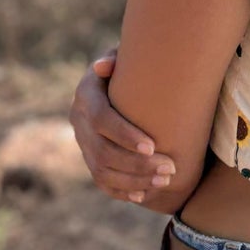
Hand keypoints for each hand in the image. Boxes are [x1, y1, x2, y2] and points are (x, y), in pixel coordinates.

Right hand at [69, 47, 176, 203]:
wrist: (119, 79)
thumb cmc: (133, 65)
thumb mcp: (128, 55)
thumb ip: (120, 57)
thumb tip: (105, 66)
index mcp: (86, 94)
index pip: (101, 120)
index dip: (124, 135)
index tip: (153, 145)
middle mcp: (79, 120)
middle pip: (103, 152)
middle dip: (137, 164)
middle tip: (170, 168)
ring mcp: (83, 142)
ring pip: (102, 171)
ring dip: (135, 180)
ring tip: (166, 180)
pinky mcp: (89, 158)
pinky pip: (102, 181)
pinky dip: (122, 191)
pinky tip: (145, 194)